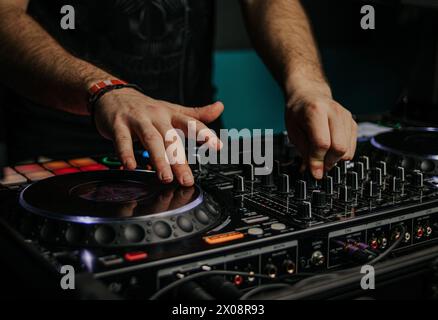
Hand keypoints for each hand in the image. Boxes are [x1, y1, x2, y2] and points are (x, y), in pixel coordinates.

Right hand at [94, 88, 223, 185]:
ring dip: (158, 159)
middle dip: (179, 160)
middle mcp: (156, 116)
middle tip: (186, 179)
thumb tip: (220, 107)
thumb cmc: (146, 108)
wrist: (114, 95)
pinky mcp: (118, 125)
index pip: (191, 124)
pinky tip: (131, 166)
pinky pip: (123, 140)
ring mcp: (137, 120)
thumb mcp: (172, 110)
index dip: (204, 134)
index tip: (217, 147)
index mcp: (170, 114)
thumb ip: (196, 114)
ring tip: (165, 177)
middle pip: (170, 138)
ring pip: (150, 139)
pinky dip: (126, 153)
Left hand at [285, 83, 356, 178]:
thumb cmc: (298, 112)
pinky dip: (341, 154)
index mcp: (316, 111)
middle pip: (339, 147)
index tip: (314, 171)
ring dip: (335, 159)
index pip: (322, 143)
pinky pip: (352, 147)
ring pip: (347, 149)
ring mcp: (346, 117)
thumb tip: (316, 172)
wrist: (309, 95)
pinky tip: (330, 150)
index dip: (317, 161)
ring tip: (323, 156)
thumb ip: (304, 151)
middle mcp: (334, 112)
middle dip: (328, 162)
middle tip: (319, 166)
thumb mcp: (293, 131)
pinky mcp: (352, 123)